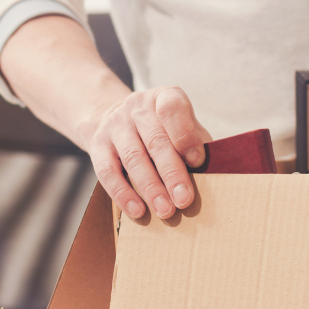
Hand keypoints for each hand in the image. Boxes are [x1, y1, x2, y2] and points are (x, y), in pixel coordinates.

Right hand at [81, 86, 211, 220]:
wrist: (113, 117)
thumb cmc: (161, 129)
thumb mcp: (182, 125)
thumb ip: (196, 143)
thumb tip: (211, 174)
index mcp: (164, 97)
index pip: (172, 109)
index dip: (185, 135)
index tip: (197, 161)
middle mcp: (138, 106)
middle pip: (156, 141)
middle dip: (172, 173)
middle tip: (184, 199)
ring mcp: (115, 124)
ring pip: (133, 158)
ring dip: (151, 188)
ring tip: (165, 210)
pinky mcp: (98, 144)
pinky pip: (108, 171)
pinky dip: (123, 193)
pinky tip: (137, 210)